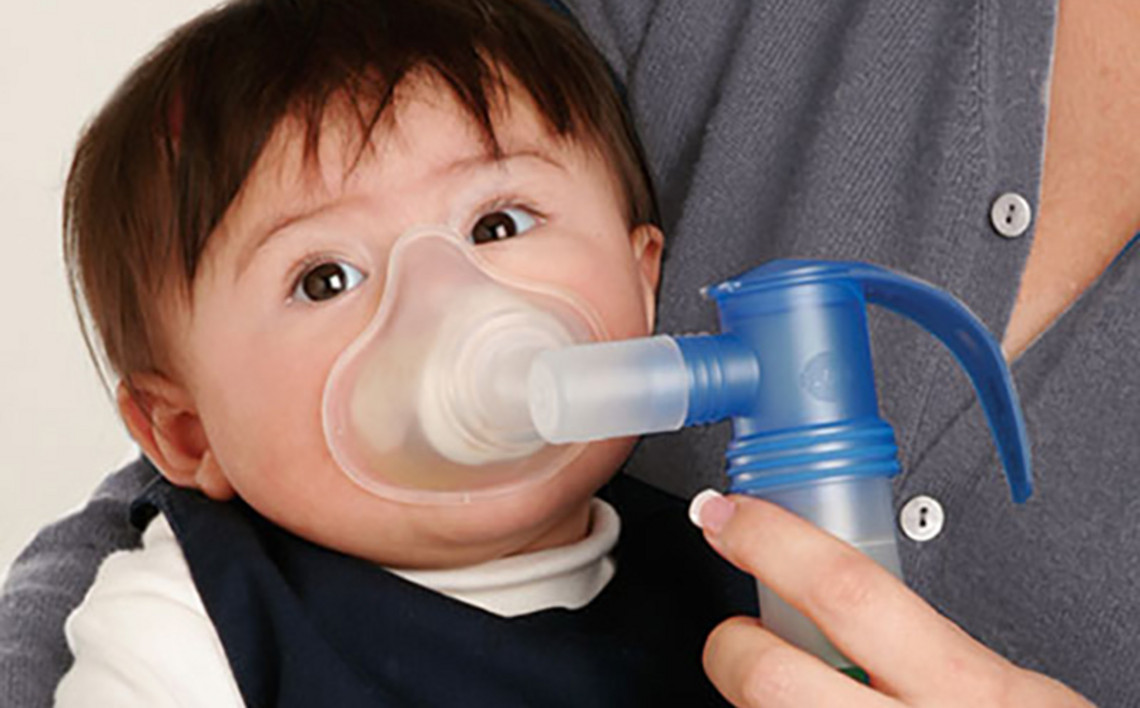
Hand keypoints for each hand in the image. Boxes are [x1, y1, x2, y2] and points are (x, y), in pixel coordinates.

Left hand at [689, 491, 1092, 707]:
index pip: (843, 589)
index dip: (770, 543)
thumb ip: (932, 647)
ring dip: (757, 701)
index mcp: (961, 687)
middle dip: (732, 648)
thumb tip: (843, 592)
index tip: (728, 516)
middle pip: (771, 678)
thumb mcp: (1006, 692)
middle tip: (739, 638)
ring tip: (787, 691)